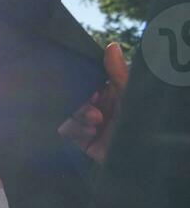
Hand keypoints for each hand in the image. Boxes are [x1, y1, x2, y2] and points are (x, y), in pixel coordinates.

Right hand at [58, 43, 129, 162]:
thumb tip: (111, 46)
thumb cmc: (141, 126)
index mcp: (112, 94)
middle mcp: (99, 107)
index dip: (85, 83)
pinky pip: (65, 129)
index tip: (94, 91)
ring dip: (79, 116)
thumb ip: (118, 73)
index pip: (89, 81)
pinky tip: (90, 133)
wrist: (139, 161)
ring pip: (68, 112)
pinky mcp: (80, 141)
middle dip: (82, 103)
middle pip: (75, 97)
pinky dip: (75, 129)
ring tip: (96, 123)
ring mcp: (88, 124)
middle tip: (96, 111)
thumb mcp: (130, 96)